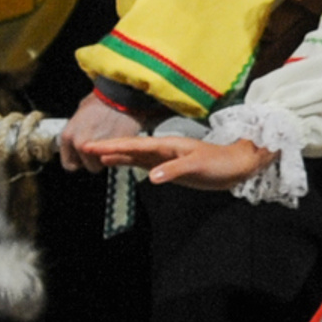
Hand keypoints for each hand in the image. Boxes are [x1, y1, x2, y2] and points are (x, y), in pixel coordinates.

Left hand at [58, 91, 156, 173]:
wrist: (121, 95)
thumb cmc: (102, 99)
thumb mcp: (80, 113)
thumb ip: (77, 130)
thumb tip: (80, 135)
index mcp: (68, 137)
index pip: (69, 164)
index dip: (79, 160)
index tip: (86, 155)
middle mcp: (80, 144)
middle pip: (88, 166)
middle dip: (96, 159)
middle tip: (102, 146)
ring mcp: (98, 147)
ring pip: (103, 164)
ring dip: (108, 156)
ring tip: (112, 142)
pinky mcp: (115, 147)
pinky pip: (117, 157)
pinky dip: (120, 152)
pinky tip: (120, 139)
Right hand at [84, 133, 276, 189]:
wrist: (237, 166)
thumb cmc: (220, 163)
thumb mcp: (198, 166)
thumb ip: (174, 170)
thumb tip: (152, 177)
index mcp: (168, 145)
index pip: (135, 144)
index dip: (114, 145)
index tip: (92, 145)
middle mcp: (163, 149)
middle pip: (131, 147)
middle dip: (108, 147)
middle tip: (84, 147)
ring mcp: (165, 158)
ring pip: (135, 155)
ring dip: (116, 154)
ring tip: (95, 155)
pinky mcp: (168, 167)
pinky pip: (143, 163)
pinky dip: (129, 162)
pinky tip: (119, 162)